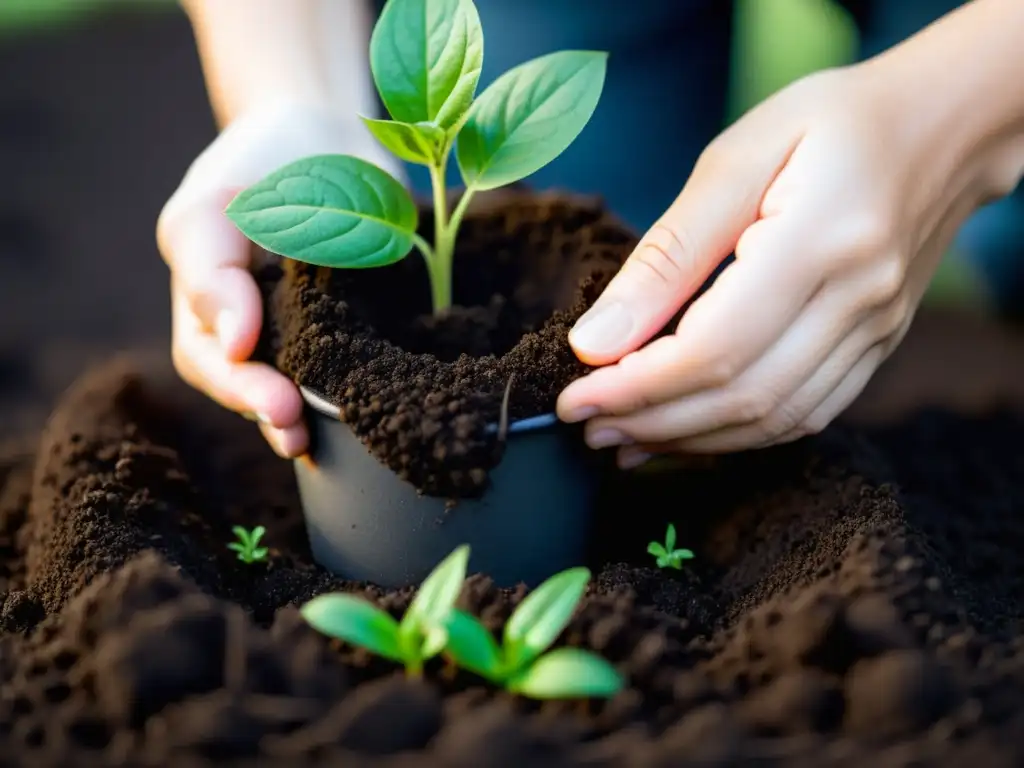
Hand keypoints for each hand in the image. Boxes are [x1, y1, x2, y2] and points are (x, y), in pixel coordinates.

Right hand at [157, 102, 405, 456]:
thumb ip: (212, 267)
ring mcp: (296, 330)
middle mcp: (246, 324)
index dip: (235, 379)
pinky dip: (350, 387)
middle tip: (292, 428)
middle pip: (243, 383)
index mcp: (208, 297)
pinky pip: (340, 368)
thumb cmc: (267, 163)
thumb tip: (234, 342)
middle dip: (264, 407)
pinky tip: (369, 406)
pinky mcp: (349, 328)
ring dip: (299, 415)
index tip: (268, 385)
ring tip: (314, 440)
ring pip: (287, 384)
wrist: (329, 138)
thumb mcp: (221, 199)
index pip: (208, 355)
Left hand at [557, 62, 1021, 468]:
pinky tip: (685, 432)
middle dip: (651, 422)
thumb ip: (666, 255)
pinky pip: (805, 415)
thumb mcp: (735, 158)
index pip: (715, 348)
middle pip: (741, 396)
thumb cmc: (829, 124)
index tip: (575, 398)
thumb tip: (596, 341)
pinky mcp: (877, 347)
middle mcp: (859, 299)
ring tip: (621, 439)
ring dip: (688, 441)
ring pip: (773, 421)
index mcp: (821, 240)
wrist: (945, 126)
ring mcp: (877, 332)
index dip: (637, 388)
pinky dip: (737, 436)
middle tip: (586, 425)